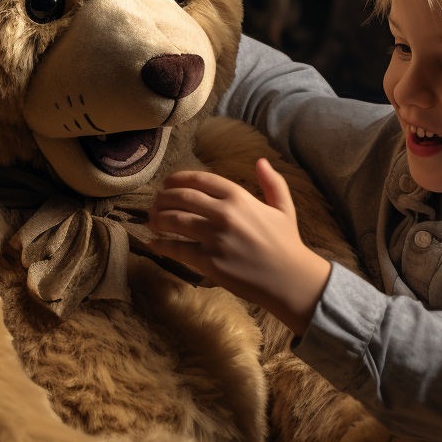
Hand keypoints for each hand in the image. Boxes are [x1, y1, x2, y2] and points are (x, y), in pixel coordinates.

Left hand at [147, 158, 330, 335]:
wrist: (289, 280)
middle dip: (163, 198)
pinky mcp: (208, 261)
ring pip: (174, 220)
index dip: (178, 179)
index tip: (168, 184)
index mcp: (239, 197)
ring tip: (152, 220)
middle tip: (155, 203)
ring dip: (157, 218)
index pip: (199, 180)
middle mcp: (224, 213)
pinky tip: (154, 243)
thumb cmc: (286, 244)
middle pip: (181, 197)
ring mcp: (214, 237)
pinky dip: (161, 245)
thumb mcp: (284, 208)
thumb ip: (272, 182)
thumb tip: (261, 161)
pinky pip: (177, 249)